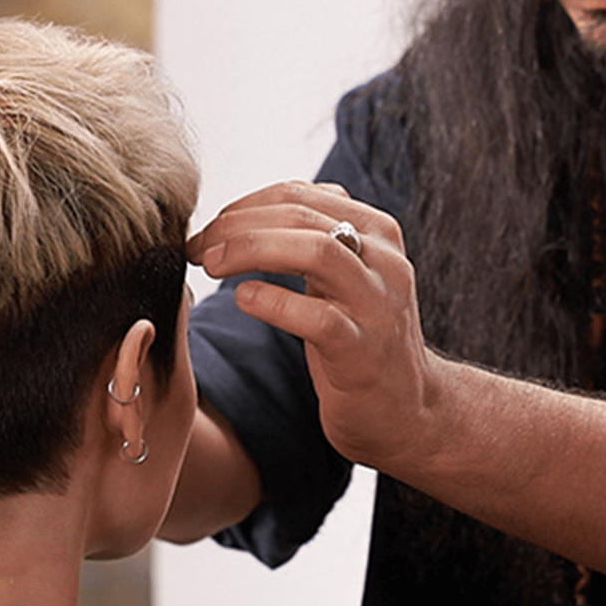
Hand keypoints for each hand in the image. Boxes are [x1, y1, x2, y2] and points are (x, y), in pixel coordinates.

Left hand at [189, 181, 440, 470]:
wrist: (408, 411)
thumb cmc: (358, 340)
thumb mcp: (342, 279)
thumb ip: (308, 242)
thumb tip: (237, 217)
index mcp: (377, 231)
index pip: (300, 194)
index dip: (242, 206)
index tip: (206, 232)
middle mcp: (384, 259)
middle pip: (301, 214)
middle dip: (237, 225)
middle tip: (197, 248)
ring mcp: (378, 304)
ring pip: (316, 251)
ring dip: (252, 249)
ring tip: (211, 264)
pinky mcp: (365, 350)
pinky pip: (317, 317)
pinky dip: (272, 301)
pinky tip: (242, 299)